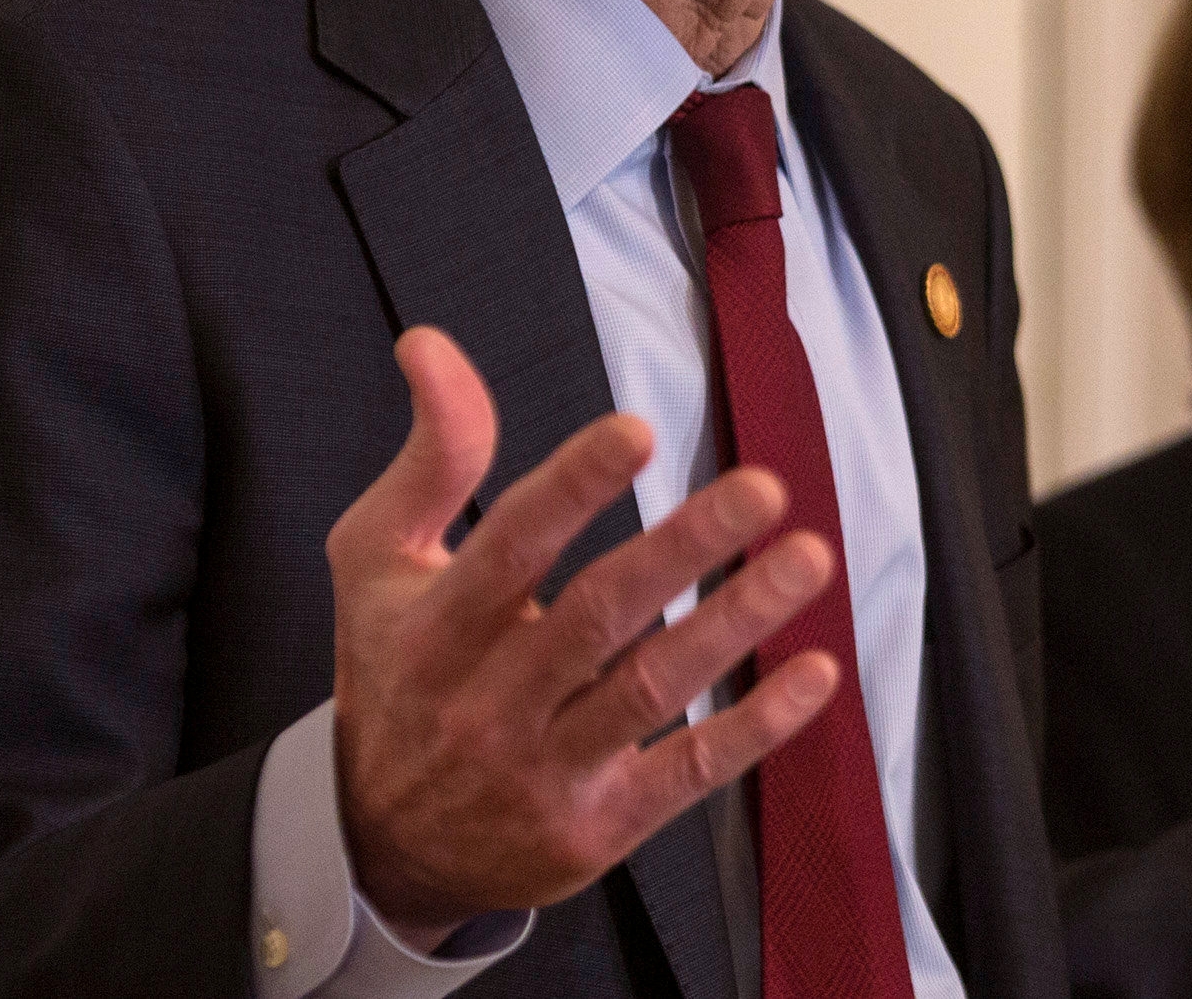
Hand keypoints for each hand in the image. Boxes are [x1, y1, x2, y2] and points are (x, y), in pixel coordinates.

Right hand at [325, 325, 840, 946]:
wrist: (379, 848)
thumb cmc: (394, 675)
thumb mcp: (378, 562)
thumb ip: (429, 457)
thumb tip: (431, 343)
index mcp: (438, 626)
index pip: (511, 547)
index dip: (572, 487)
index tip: (637, 430)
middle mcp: (490, 700)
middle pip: (597, 615)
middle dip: (684, 548)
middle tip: (766, 487)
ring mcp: (545, 771)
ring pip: (649, 689)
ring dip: (735, 623)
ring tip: (808, 559)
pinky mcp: (594, 829)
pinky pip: (685, 774)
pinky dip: (754, 729)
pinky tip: (814, 674)